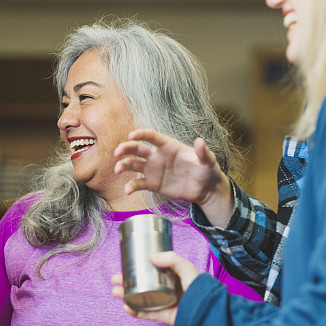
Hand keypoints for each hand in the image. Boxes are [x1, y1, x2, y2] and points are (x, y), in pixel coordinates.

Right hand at [111, 251, 200, 324]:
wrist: (208, 309)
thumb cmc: (200, 287)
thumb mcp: (186, 267)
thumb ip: (171, 259)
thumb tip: (151, 256)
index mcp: (170, 278)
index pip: (149, 273)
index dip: (136, 271)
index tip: (124, 267)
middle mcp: (165, 290)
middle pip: (141, 287)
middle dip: (126, 284)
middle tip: (114, 280)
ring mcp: (164, 304)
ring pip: (140, 300)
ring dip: (126, 297)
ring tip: (116, 292)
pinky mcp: (164, 316)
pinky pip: (146, 314)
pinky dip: (135, 312)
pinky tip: (126, 307)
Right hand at [114, 129, 233, 226]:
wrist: (205, 189)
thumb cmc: (207, 170)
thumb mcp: (208, 161)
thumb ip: (203, 152)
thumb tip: (200, 141)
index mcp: (168, 146)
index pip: (151, 136)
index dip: (141, 134)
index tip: (131, 135)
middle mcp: (157, 156)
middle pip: (137, 148)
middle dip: (125, 148)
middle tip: (117, 153)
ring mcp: (153, 170)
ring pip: (133, 164)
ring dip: (123, 165)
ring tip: (118, 170)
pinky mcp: (153, 184)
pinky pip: (138, 183)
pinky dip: (131, 186)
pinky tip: (127, 190)